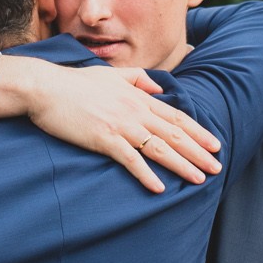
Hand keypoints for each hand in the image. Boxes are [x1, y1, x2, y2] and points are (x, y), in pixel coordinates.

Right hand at [0, 57, 222, 192]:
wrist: (45, 87)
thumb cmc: (75, 82)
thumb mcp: (111, 74)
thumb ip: (138, 79)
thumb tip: (159, 86)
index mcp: (137, 96)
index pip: (175, 117)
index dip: (198, 132)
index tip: (215, 145)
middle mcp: (134, 110)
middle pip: (173, 134)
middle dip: (198, 153)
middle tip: (217, 168)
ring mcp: (120, 124)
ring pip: (159, 148)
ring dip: (181, 165)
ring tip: (199, 179)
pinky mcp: (103, 138)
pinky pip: (130, 159)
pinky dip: (146, 174)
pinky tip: (160, 188)